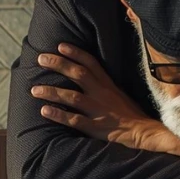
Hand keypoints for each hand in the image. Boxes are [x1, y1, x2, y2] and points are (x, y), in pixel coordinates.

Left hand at [33, 43, 174, 151]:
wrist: (146, 133)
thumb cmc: (133, 115)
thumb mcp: (121, 94)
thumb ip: (106, 85)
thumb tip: (90, 78)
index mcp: (109, 85)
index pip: (91, 63)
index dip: (75, 53)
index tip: (60, 46)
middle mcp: (102, 94)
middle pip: (78, 74)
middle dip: (59, 65)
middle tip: (41, 59)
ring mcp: (98, 110)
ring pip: (72, 97)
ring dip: (52, 92)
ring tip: (34, 89)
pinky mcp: (96, 127)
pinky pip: (74, 120)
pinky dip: (59, 115)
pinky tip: (45, 111)